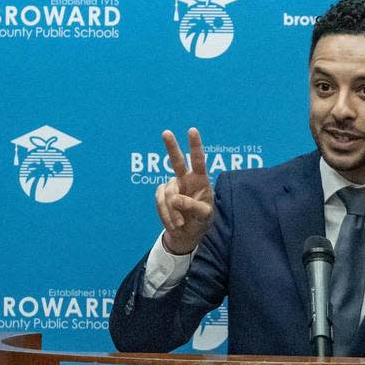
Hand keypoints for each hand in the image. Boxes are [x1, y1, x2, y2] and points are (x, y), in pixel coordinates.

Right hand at [156, 128, 213, 254]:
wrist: (186, 234)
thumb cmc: (200, 221)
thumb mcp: (204, 216)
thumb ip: (193, 206)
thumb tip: (175, 198)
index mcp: (200, 180)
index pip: (198, 160)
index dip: (195, 146)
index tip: (192, 131)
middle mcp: (185, 179)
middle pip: (176, 161)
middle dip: (171, 147)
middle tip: (166, 133)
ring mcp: (172, 186)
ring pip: (168, 192)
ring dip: (173, 211)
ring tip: (180, 224)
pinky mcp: (161, 195)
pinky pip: (159, 201)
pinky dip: (165, 214)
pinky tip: (173, 224)